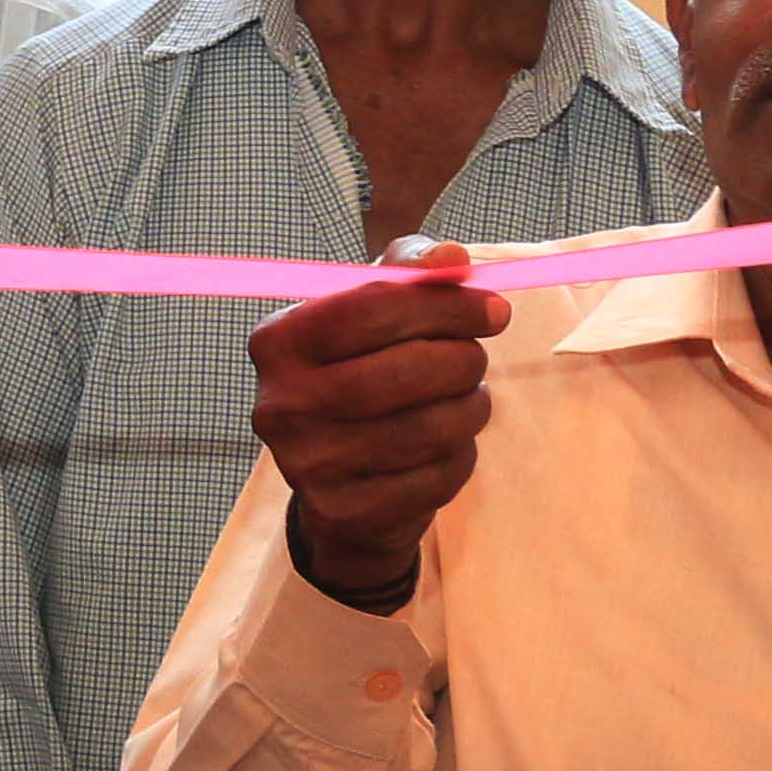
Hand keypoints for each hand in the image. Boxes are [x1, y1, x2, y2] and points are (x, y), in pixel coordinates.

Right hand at [246, 247, 508, 610]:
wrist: (336, 486)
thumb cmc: (358, 377)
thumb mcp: (368, 314)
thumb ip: (406, 273)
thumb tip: (451, 259)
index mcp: (279, 340)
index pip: (372, 306)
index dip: (444, 304)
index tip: (493, 309)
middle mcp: (281, 402)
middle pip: (406, 369)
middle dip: (462, 359)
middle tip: (476, 359)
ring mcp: (309, 464)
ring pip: (430, 426)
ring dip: (470, 408)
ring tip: (467, 400)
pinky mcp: (348, 511)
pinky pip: (436, 475)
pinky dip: (460, 455)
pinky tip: (447, 444)